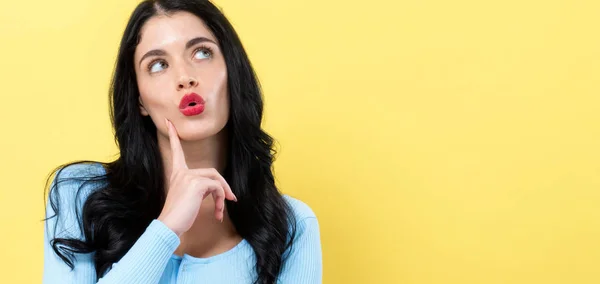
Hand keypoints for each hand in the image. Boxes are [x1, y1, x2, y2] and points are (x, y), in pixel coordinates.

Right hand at [157, 118, 236, 235]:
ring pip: (216, 180)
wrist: (170, 225)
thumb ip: (198, 188)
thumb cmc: (179, 216)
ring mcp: (188, 176)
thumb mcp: (189, 198)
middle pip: (212, 172)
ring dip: (223, 196)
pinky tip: (216, 213)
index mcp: (177, 174)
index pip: (176, 151)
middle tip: (231, 199)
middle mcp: (181, 172)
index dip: (174, 137)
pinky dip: (221, 200)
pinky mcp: (196, 184)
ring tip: (220, 211)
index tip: (169, 122)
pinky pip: (217, 188)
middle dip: (224, 186)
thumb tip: (216, 189)